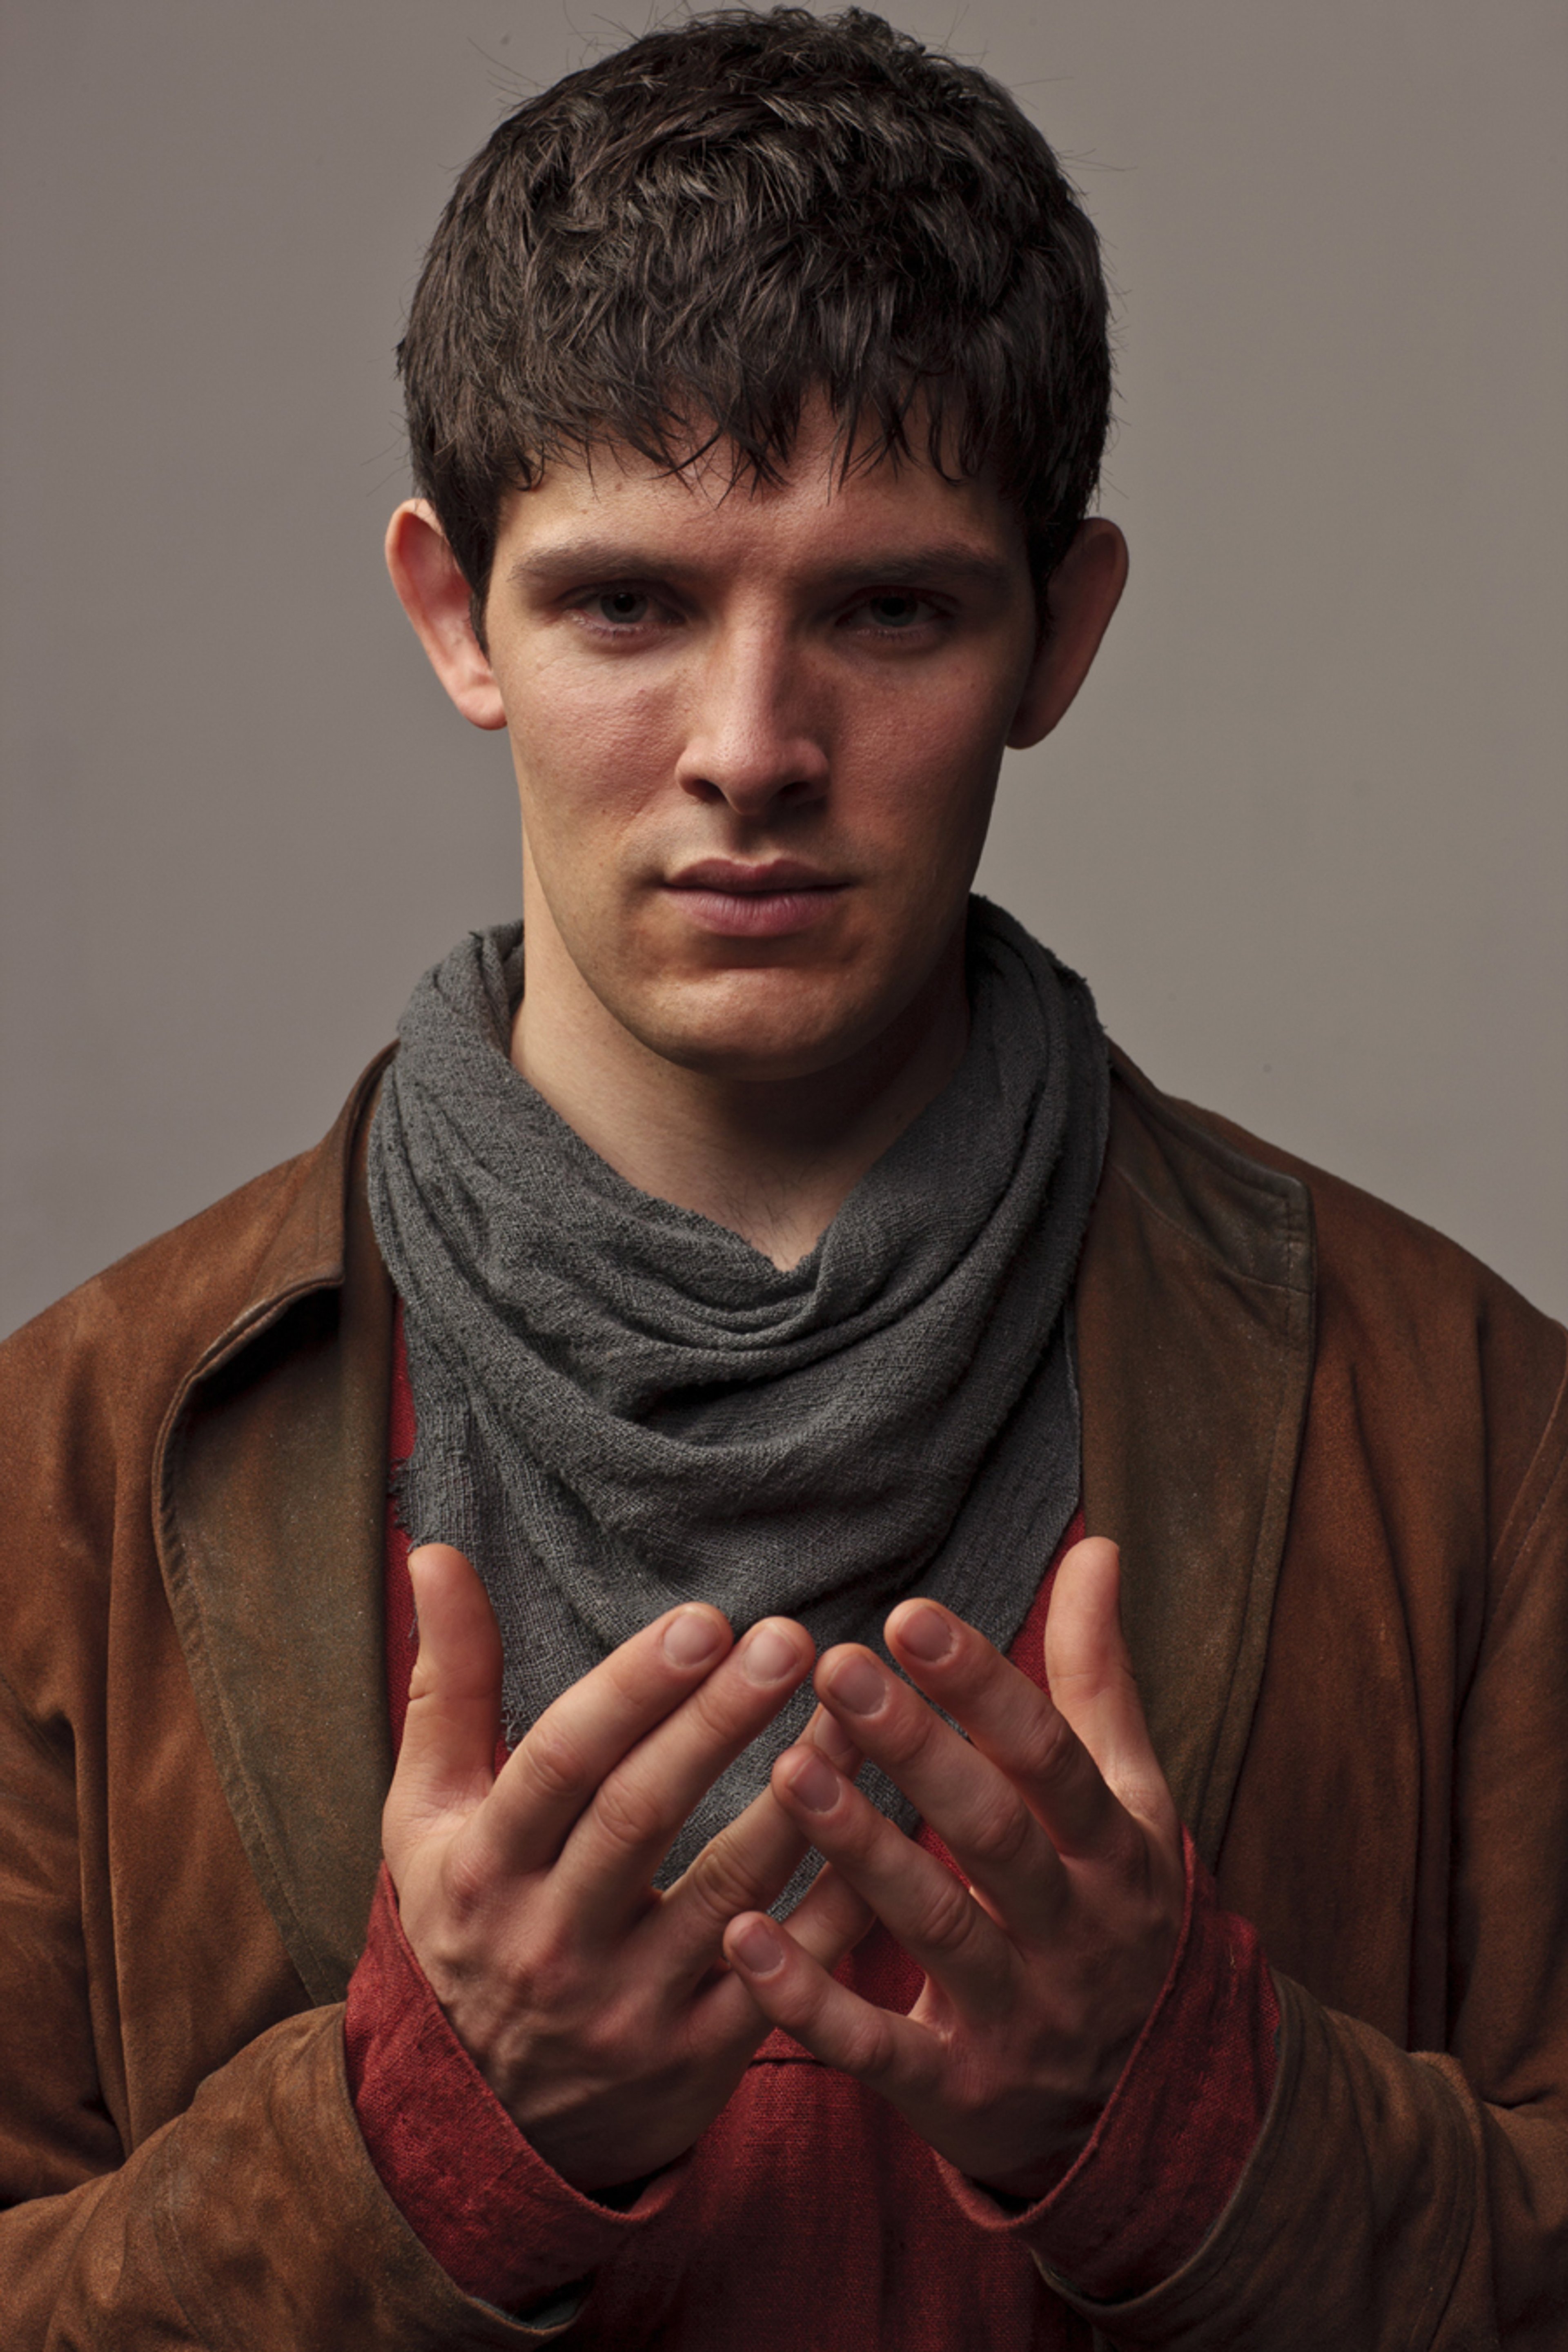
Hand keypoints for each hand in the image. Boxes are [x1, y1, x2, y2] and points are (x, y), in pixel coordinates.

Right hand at [381, 1544, 870, 2191]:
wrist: (485, 2123)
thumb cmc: (470, 1923)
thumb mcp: (429, 1815)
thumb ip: (449, 1683)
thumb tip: (435, 1550)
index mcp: (484, 1869)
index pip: (560, 1763)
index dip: (633, 1689)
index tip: (706, 1618)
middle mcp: (550, 1943)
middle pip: (642, 1816)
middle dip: (720, 1721)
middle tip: (794, 1638)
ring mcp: (629, 2010)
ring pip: (732, 1891)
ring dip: (804, 1796)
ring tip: (859, 1710)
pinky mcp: (701, 2062)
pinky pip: (789, 1973)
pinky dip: (843, 1901)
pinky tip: (891, 1823)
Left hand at [720, 1537, 1184, 2197]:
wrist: (1151, 2108)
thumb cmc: (1114, 1909)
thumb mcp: (1128, 1800)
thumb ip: (1096, 1678)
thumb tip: (1093, 1546)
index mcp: (1116, 1853)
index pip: (1050, 1758)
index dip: (984, 1686)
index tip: (909, 1613)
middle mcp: (1075, 1933)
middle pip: (993, 1834)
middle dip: (916, 1750)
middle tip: (834, 1665)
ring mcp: (1020, 2018)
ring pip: (936, 1929)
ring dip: (860, 1850)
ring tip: (786, 1767)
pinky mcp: (959, 2094)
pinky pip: (878, 2046)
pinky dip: (809, 1997)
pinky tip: (744, 1934)